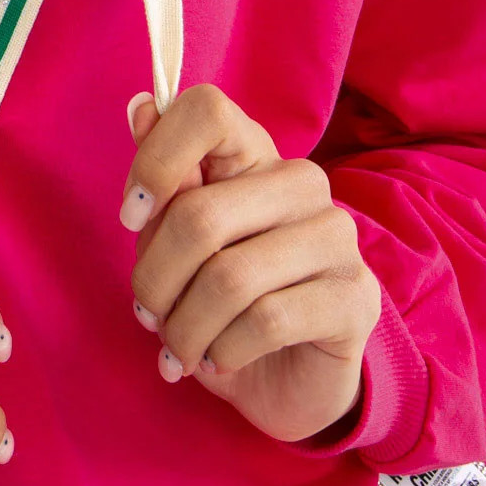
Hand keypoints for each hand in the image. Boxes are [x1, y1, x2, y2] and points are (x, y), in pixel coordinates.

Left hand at [119, 83, 381, 443]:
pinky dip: (222, 350)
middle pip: (199, 214)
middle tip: (146, 315)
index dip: (156, 159)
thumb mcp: (179, 244)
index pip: (207, 110)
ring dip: (184, 327)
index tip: (130, 216)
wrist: (289, 378)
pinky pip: (264, 322)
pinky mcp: (355, 299)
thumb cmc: (222, 300)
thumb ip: (165, 183)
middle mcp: (302, 184)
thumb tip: (140, 107)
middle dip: (154, 280)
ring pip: (228, 278)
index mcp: (254, 154)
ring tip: (177, 349)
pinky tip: (218, 359)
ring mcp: (336, 238)